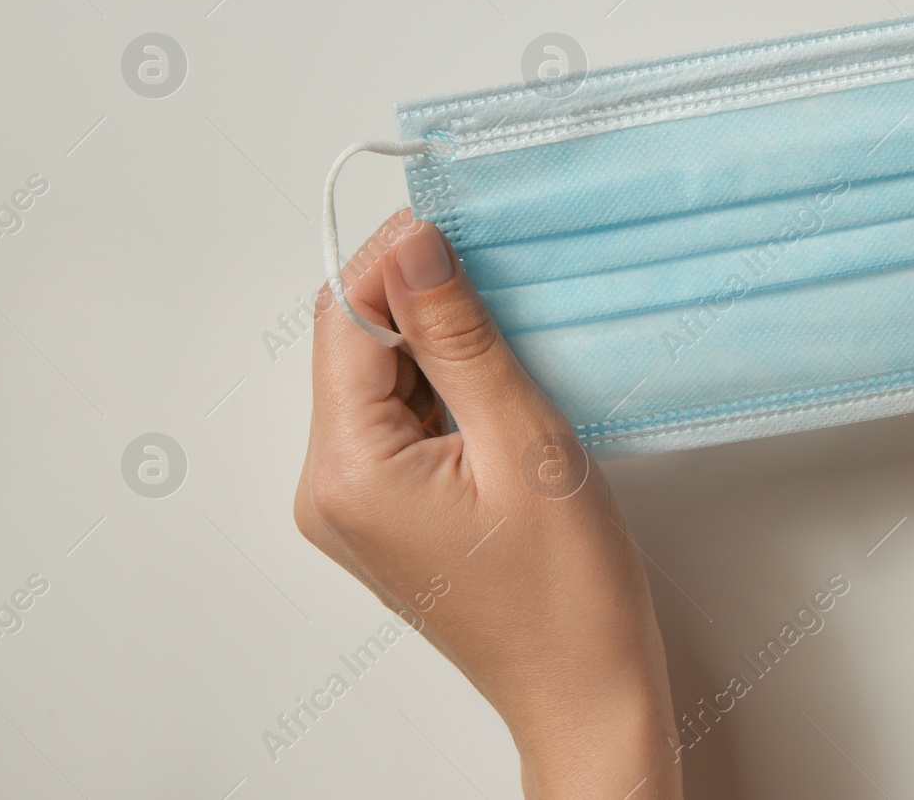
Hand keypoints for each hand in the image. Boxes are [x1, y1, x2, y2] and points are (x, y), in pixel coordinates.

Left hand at [296, 210, 681, 799]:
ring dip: (437, 342)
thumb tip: (415, 242)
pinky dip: (444, 387)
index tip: (461, 224)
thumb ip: (459, 335)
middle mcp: (328, 489)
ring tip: (513, 336)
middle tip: (499, 274)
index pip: (346, 321)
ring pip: (379, 381)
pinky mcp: (385, 514)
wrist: (586, 689)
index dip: (397, 259)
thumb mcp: (523, 440)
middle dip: (419, 298)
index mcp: (345, 471)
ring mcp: (353, 506)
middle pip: (354, 347)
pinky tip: (499, 384)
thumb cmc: (567, 590)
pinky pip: (399, 421)